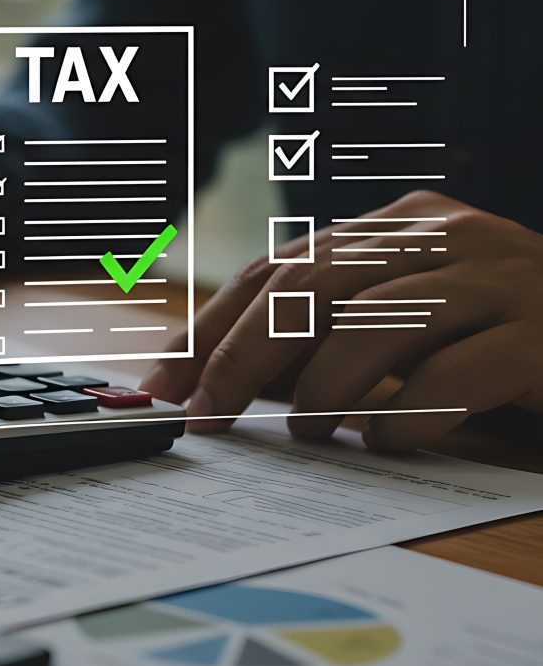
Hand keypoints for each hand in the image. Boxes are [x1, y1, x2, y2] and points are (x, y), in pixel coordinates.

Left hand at [141, 191, 542, 449]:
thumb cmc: (495, 334)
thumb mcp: (407, 318)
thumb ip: (329, 331)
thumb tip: (218, 378)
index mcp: (399, 226)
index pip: (279, 269)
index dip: (212, 327)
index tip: (166, 385)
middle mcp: (445, 238)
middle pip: (311, 288)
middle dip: (243, 358)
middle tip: (209, 417)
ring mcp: (499, 279)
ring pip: (377, 323)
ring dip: (322, 387)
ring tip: (305, 433)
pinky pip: (456, 372)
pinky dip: (406, 413)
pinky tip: (382, 440)